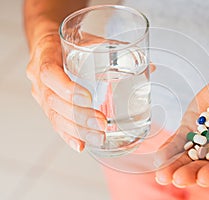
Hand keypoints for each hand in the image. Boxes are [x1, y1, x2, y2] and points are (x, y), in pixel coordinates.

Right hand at [26, 33, 106, 151]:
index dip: (67, 87)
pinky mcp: (47, 107)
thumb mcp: (88, 39)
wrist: (48, 44)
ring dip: (77, 129)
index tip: (89, 98)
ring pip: (54, 116)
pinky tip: (81, 145)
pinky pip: (55, 123)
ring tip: (98, 137)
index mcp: (46, 54)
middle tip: (102, 123)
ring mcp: (41, 94)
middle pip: (53, 101)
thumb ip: (116, 49)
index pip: (49, 72)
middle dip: (79, 115)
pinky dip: (69, 135)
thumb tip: (151, 66)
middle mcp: (40, 77)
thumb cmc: (70, 42)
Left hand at [155, 70, 208, 186]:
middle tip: (177, 179)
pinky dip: (169, 148)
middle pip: (204, 165)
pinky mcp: (192, 128)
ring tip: (163, 175)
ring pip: (188, 156)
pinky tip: (159, 156)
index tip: (204, 178)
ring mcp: (204, 140)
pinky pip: (179, 140)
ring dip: (175, 165)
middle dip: (190, 173)